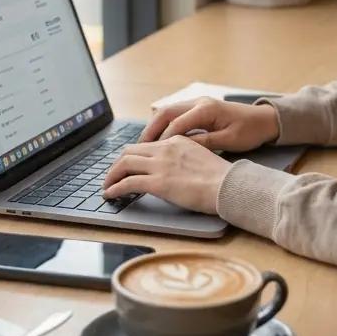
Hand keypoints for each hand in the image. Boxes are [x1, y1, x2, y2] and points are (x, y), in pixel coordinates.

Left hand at [101, 136, 230, 214]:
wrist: (229, 186)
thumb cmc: (221, 177)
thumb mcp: (201, 157)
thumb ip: (184, 158)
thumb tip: (174, 169)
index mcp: (176, 141)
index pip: (146, 145)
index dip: (133, 156)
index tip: (128, 166)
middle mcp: (165, 149)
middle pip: (130, 151)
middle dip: (117, 164)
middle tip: (112, 175)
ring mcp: (160, 165)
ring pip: (124, 164)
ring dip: (112, 175)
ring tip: (107, 186)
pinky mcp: (158, 183)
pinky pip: (128, 183)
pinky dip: (115, 188)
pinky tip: (111, 194)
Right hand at [140, 97, 280, 151]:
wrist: (264, 120)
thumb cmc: (250, 131)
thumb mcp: (229, 140)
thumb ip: (204, 143)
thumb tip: (180, 148)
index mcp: (206, 109)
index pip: (176, 123)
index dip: (162, 139)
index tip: (152, 154)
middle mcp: (198, 102)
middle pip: (165, 113)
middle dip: (150, 130)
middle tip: (138, 148)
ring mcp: (197, 103)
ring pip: (167, 112)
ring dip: (154, 127)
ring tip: (143, 145)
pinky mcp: (198, 109)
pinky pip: (174, 115)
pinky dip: (163, 126)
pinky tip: (158, 140)